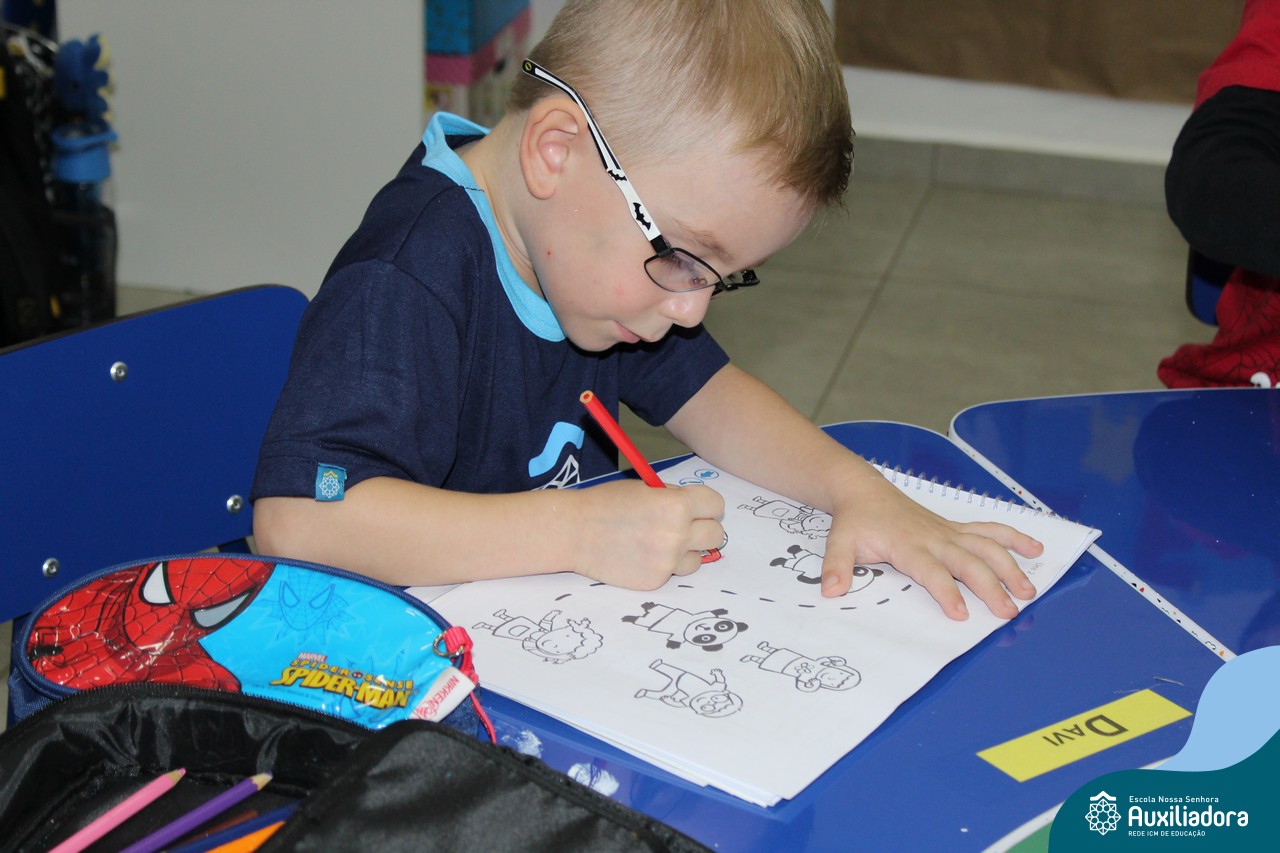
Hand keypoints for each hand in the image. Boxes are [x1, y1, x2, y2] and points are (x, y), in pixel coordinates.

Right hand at [573, 480, 724, 589]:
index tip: (697, 508)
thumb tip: (697, 508)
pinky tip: (642, 556)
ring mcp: (667, 561)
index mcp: (676, 505)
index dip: (706, 505)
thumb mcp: (645, 488)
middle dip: (703, 529)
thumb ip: (673, 498)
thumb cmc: (607, 504)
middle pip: (716, 535)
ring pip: (698, 559)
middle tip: (686, 527)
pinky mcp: (656, 581)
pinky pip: (674, 573)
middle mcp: (677, 535)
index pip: (716, 505)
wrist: (575, 532)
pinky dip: (664, 566)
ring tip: (660, 543)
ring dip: (686, 552)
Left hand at [819, 474, 1042, 619]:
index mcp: (908, 544)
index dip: (947, 591)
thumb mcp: (839, 542)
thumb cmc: (855, 521)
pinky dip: (1014, 537)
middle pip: (969, 561)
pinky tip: (1035, 549)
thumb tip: (832, 591)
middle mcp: (935, 537)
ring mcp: (949, 532)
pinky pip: (989, 530)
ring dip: (1010, 566)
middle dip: (990, 586)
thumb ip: (837, 567)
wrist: (864, 492)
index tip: (962, 614)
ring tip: (1029, 590)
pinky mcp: (956, 528)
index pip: (932, 571)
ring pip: (986, 546)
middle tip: (1008, 611)